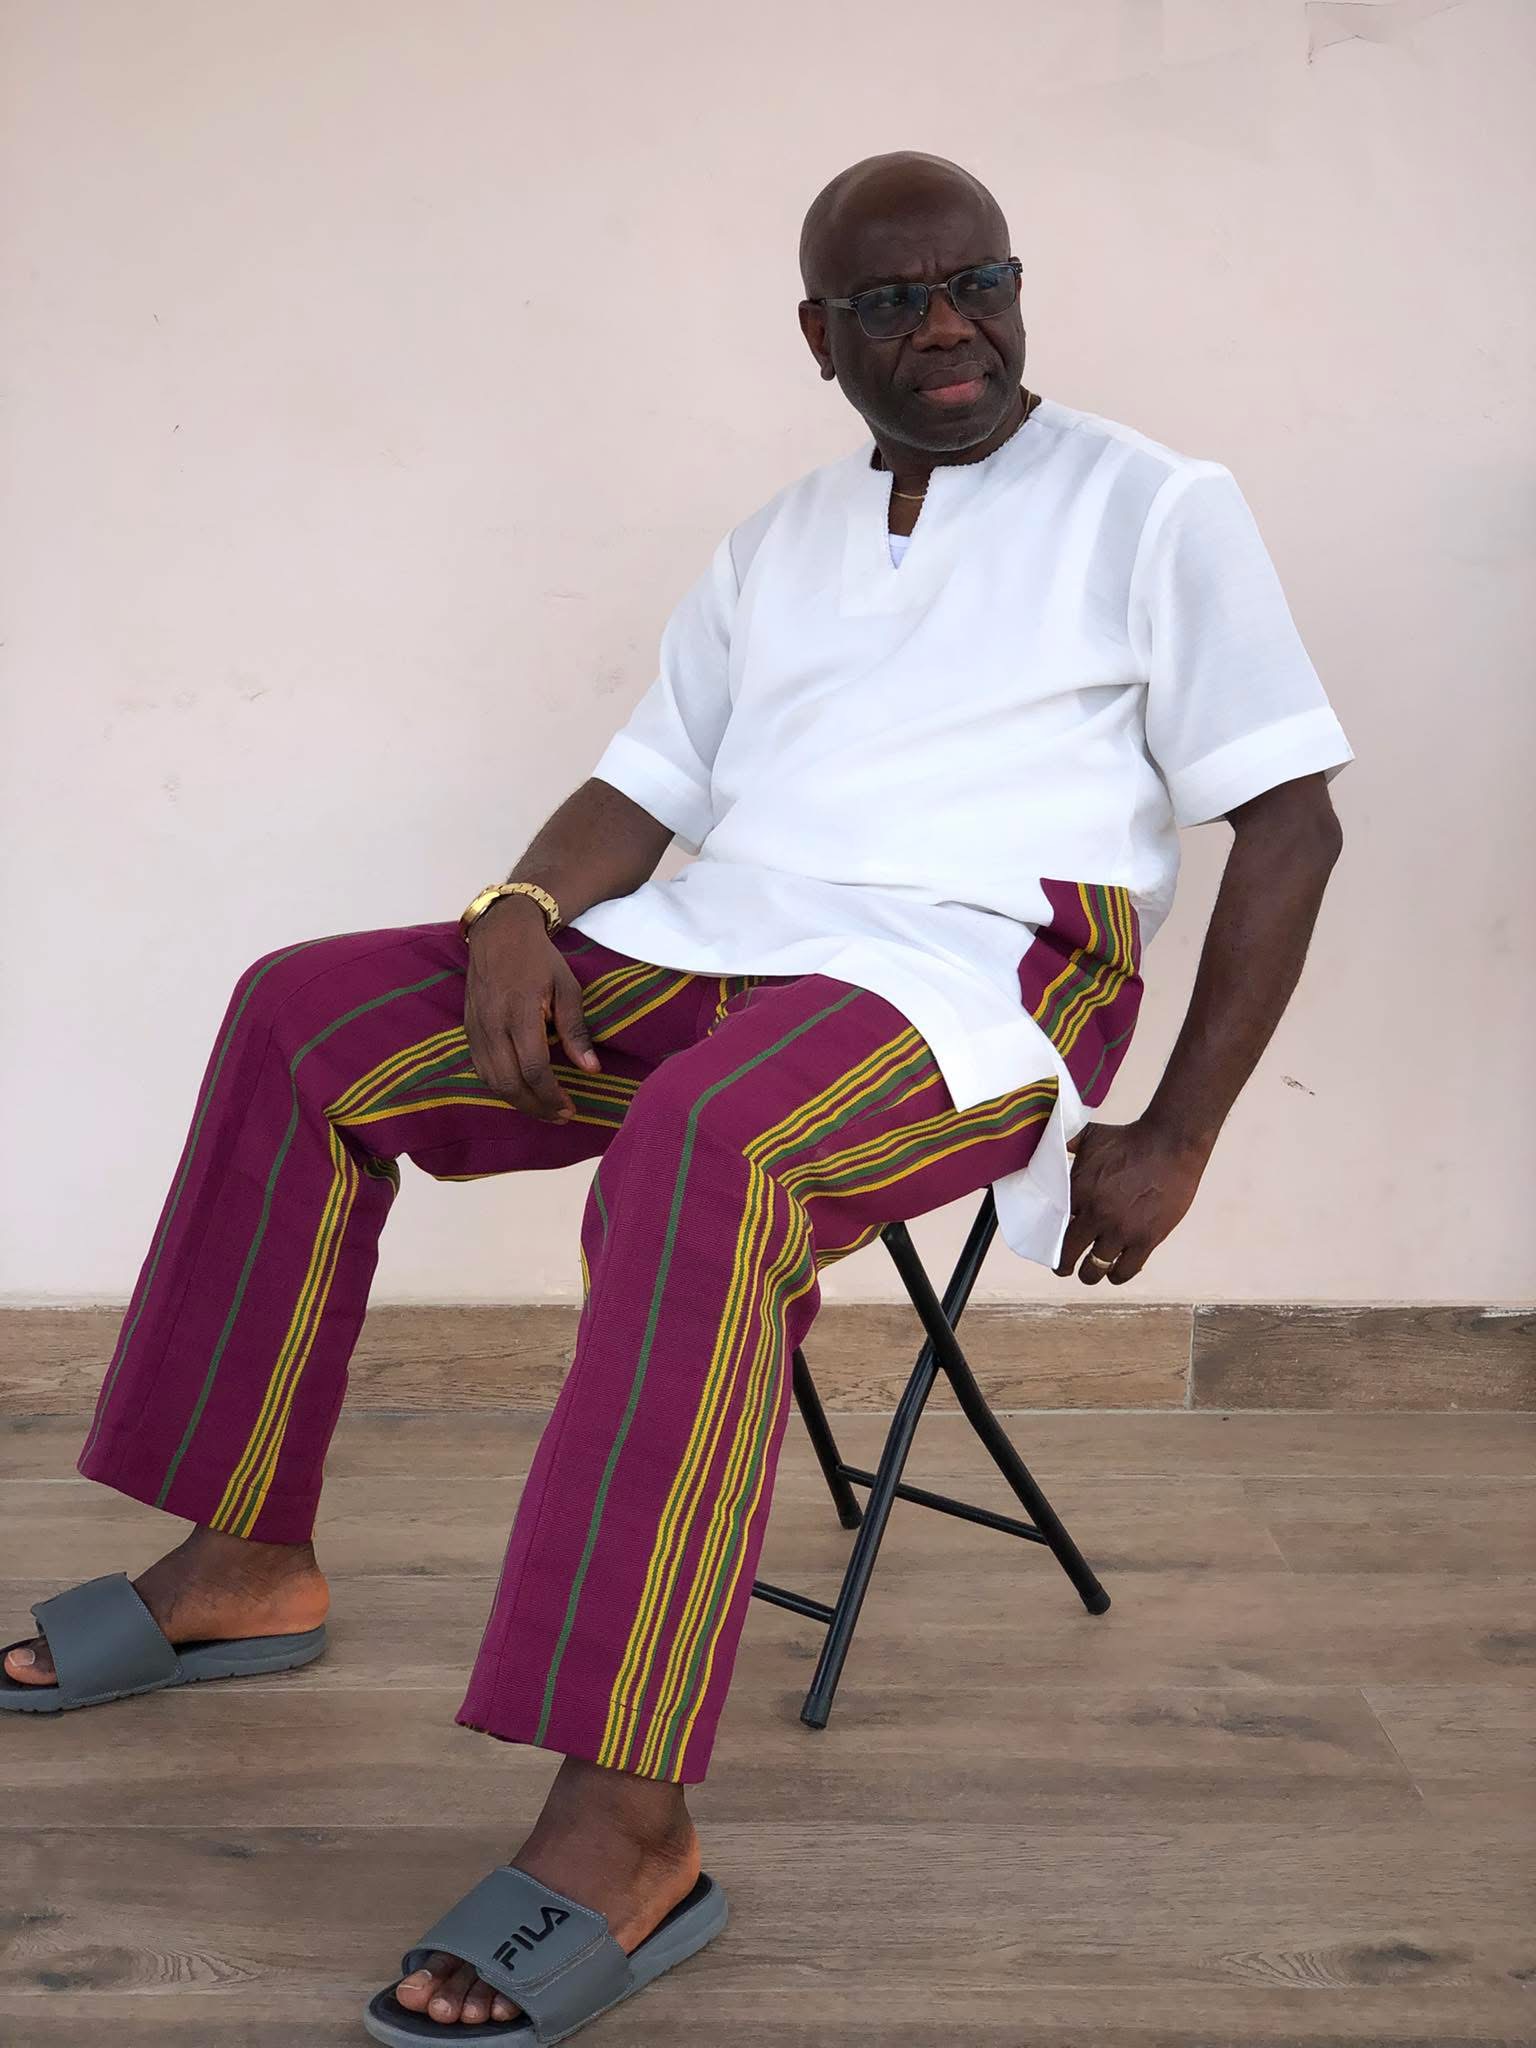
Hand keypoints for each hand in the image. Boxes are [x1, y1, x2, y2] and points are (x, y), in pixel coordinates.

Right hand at [463, 900, 601, 1122]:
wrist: (499, 933)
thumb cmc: (539, 958)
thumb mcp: (567, 988)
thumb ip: (576, 1030)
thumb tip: (591, 1069)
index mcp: (520, 1013)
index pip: (533, 1069)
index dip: (552, 1095)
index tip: (570, 1109)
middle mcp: (493, 1026)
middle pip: (510, 1083)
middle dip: (536, 1107)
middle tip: (560, 1116)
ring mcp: (477, 1029)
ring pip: (492, 1081)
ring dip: (518, 1102)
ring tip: (543, 1110)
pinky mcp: (468, 1030)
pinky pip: (481, 1070)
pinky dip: (501, 1087)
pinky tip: (520, 1091)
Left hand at [1054, 1119, 1211, 1285]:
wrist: (1170, 1144)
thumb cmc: (1127, 1139)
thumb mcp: (1087, 1136)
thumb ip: (1062, 1144)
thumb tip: (1042, 1144)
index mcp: (1078, 1190)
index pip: (1051, 1226)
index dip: (1049, 1237)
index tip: (1050, 1242)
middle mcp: (1096, 1214)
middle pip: (1067, 1255)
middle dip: (1063, 1265)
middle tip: (1063, 1266)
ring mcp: (1122, 1230)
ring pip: (1094, 1269)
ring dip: (1088, 1273)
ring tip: (1089, 1271)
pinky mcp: (1146, 1239)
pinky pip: (1124, 1271)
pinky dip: (1116, 1274)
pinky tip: (1114, 1270)